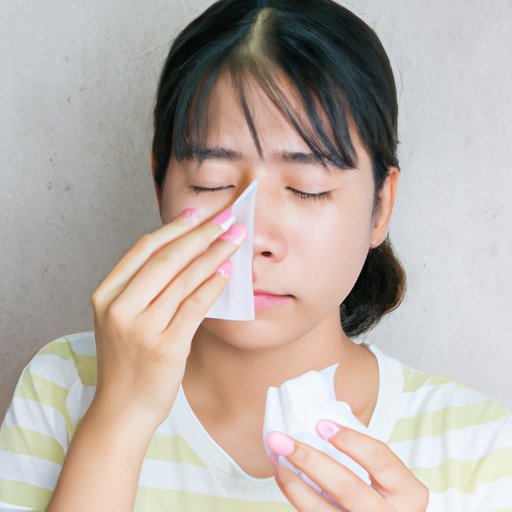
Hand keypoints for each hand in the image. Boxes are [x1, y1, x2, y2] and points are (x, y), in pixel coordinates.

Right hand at [89, 207, 245, 426]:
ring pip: (184, 280)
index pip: (143, 249)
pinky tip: (227, 271)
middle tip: (227, 220)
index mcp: (106, 296)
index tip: (198, 214)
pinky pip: (195, 307)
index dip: (174, 228)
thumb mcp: (122, 319)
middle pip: (167, 259)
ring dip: (214, 255)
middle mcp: (120, 309)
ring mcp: (141, 328)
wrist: (122, 410)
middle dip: (201, 235)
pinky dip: (213, 286)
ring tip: (234, 240)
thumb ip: (142, 287)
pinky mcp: (165, 347)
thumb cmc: (127, 362)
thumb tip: (183, 252)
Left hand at [266, 420, 428, 511]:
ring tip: (275, 458)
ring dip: (292, 481)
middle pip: (346, 486)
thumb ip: (362, 454)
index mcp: (409, 493)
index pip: (380, 458)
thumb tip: (318, 423)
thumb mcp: (387, 477)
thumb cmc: (383, 493)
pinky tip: (283, 477)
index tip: (320, 423)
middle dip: (310, 460)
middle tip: (281, 439)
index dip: (350, 439)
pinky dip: (295, 496)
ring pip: (322, 510)